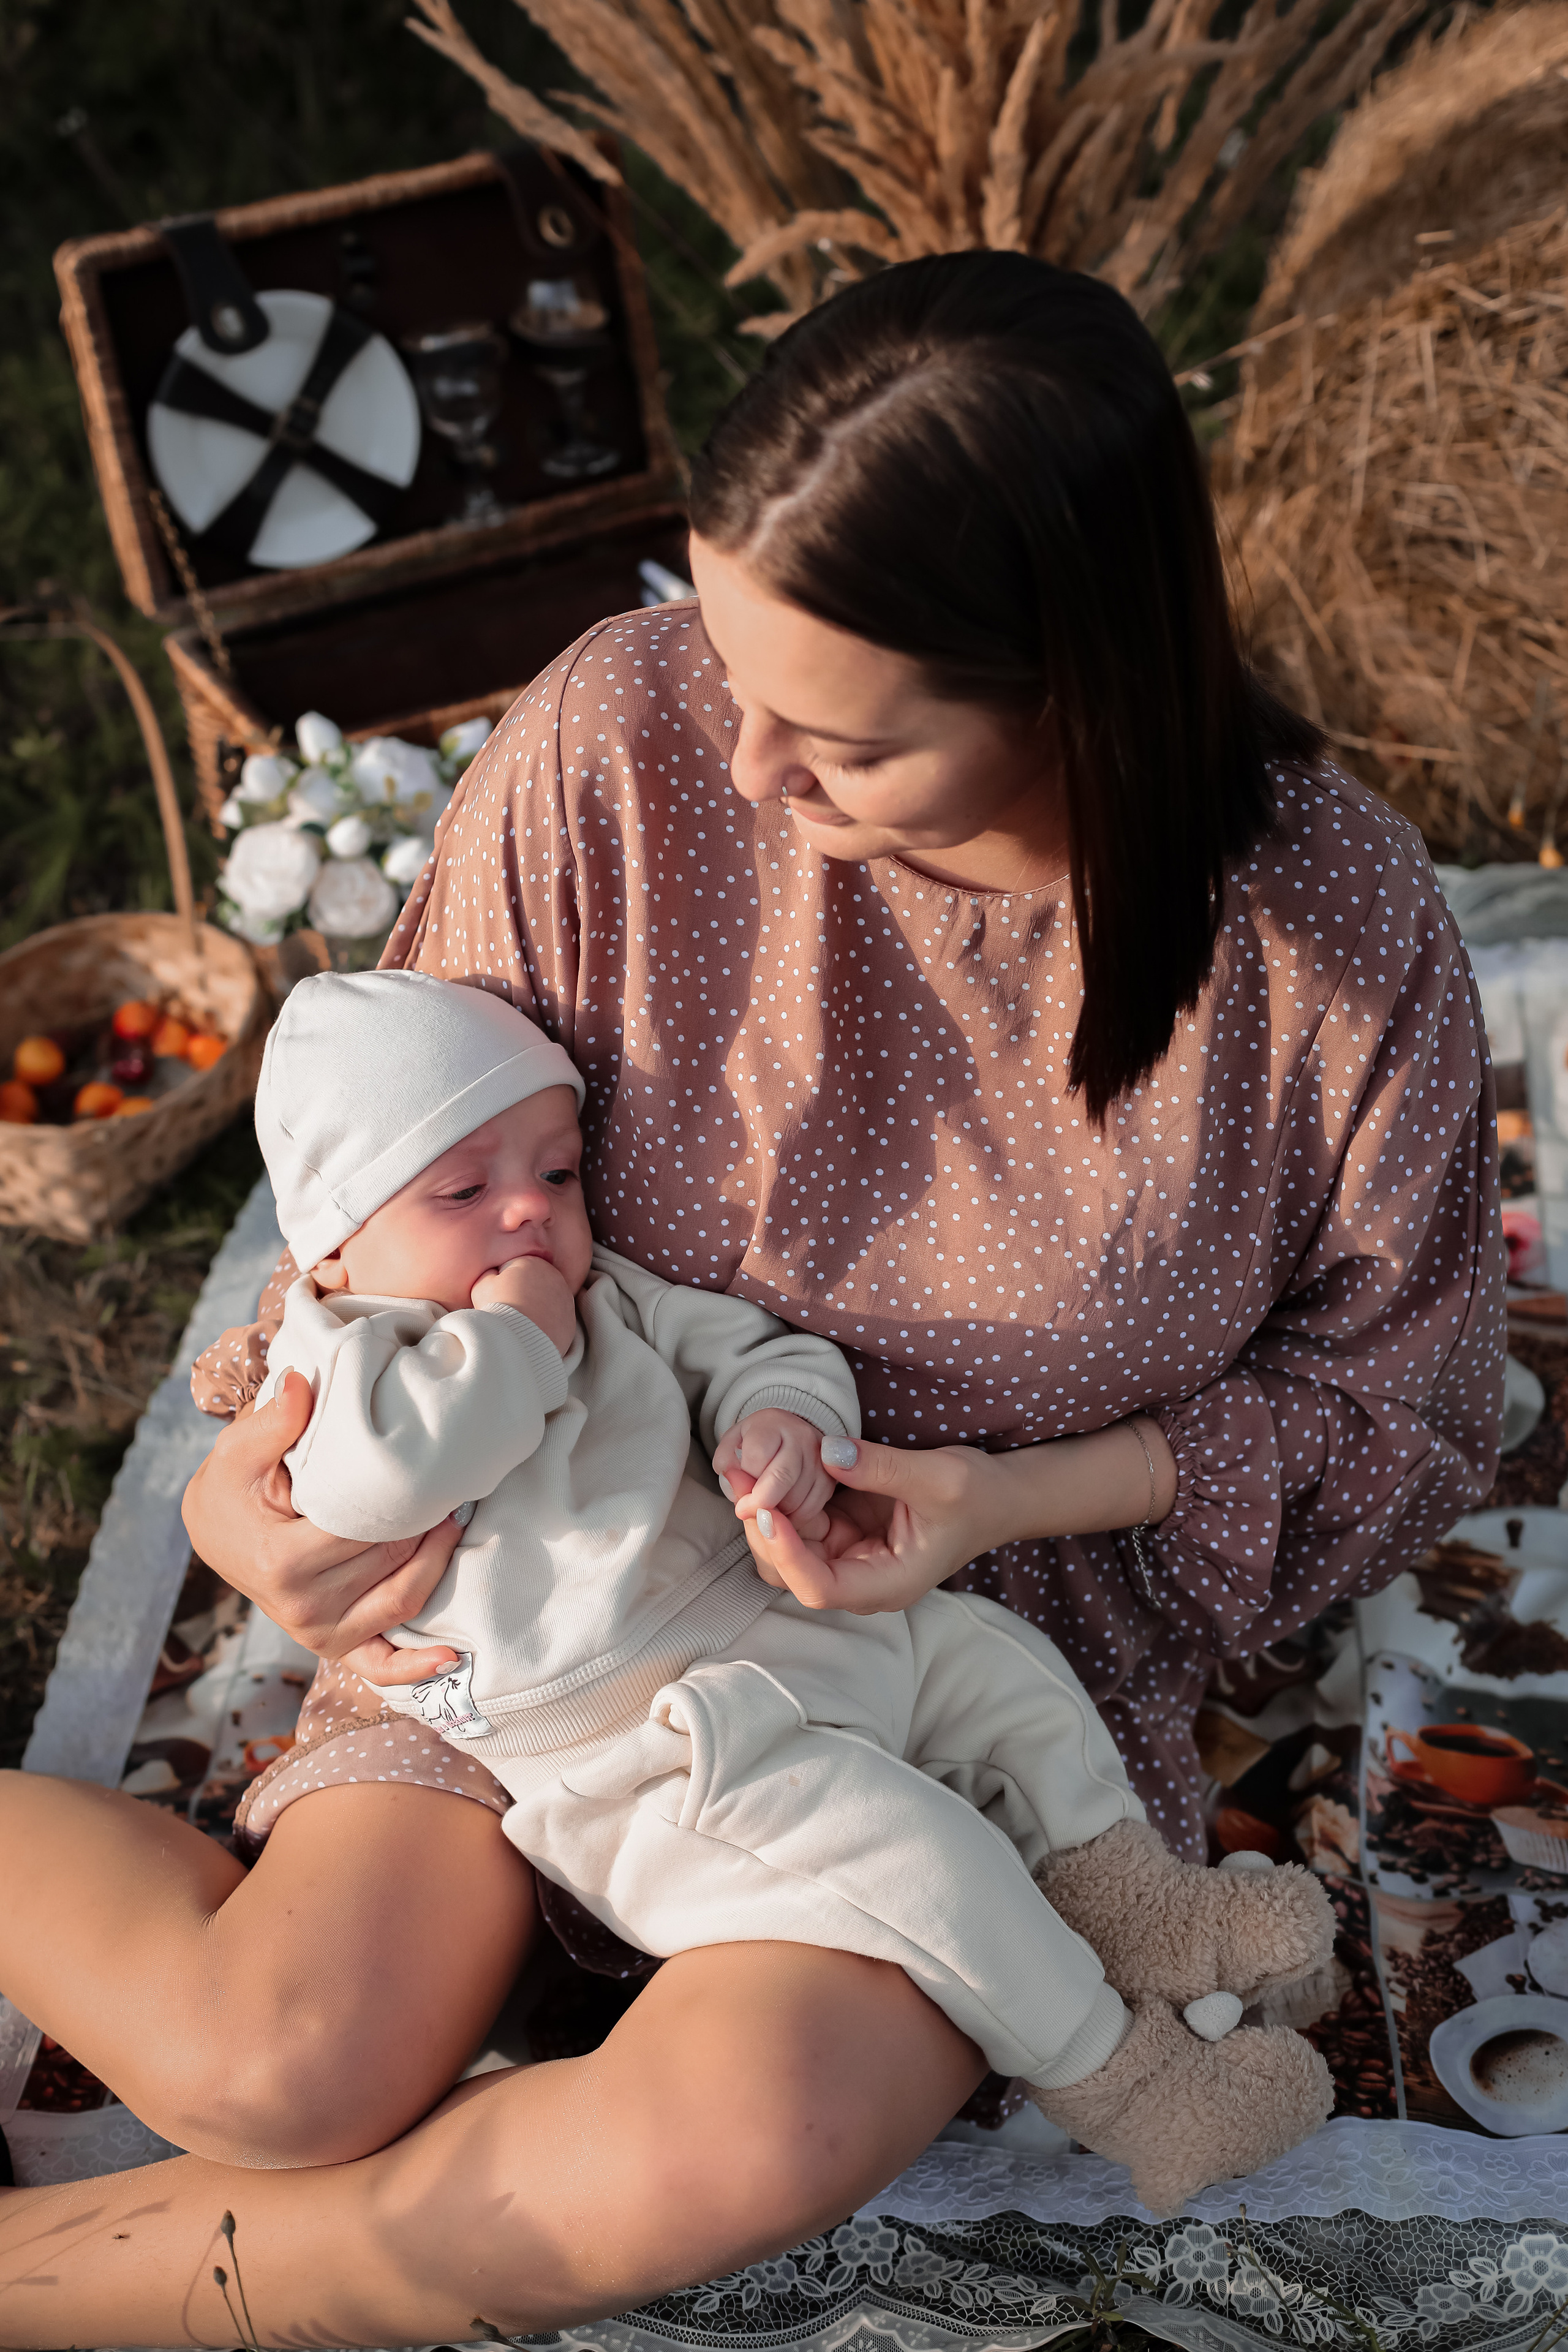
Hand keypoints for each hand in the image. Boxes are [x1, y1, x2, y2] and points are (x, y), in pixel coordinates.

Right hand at [181, 1370, 462, 1680]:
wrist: (217, 1531)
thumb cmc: (232, 1487)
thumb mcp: (238, 1450)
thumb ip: (271, 1420)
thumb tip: (301, 1383)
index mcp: (281, 1562)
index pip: (363, 1529)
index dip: (399, 1497)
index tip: (423, 1465)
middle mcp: (302, 1609)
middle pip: (389, 1561)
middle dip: (422, 1520)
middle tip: (447, 1483)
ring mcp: (319, 1634)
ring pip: (402, 1600)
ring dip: (436, 1561)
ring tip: (453, 1519)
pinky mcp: (333, 1646)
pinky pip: (381, 1666)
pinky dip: (418, 1667)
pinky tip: (452, 1655)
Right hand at [473, 1254, 576, 1354]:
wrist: (519, 1341)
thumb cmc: (498, 1310)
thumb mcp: (482, 1286)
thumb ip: (489, 1274)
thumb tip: (494, 1275)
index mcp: (533, 1263)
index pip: (514, 1269)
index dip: (501, 1284)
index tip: (497, 1297)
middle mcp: (555, 1277)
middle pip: (533, 1284)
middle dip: (522, 1294)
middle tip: (509, 1310)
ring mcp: (565, 1299)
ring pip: (546, 1302)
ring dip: (535, 1308)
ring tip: (520, 1322)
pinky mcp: (570, 1320)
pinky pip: (555, 1319)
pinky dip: (545, 1324)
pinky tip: (532, 1332)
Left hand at [715, 1410, 834, 1539]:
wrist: (787, 1435)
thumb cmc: (755, 1442)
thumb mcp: (732, 1444)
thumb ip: (726, 1463)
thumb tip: (737, 1491)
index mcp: (772, 1423)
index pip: (757, 1458)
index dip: (743, 1482)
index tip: (737, 1494)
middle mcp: (801, 1436)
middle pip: (781, 1477)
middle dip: (760, 1503)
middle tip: (747, 1512)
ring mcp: (820, 1457)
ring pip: (796, 1497)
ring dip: (777, 1512)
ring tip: (766, 1505)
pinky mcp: (830, 1478)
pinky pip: (812, 1508)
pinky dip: (794, 1518)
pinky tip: (782, 1512)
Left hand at [741, 1438, 1004, 1613]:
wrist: (997, 1496)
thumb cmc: (977, 1495)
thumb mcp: (938, 1477)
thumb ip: (881, 1467)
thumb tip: (826, 1451)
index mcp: (888, 1583)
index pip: (821, 1587)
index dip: (787, 1554)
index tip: (765, 1512)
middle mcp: (862, 1578)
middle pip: (792, 1573)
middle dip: (762, 1530)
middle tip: (741, 1480)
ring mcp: (850, 1554)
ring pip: (787, 1548)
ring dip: (764, 1512)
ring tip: (744, 1470)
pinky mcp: (844, 1530)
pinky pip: (799, 1521)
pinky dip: (780, 1498)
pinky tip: (766, 1469)